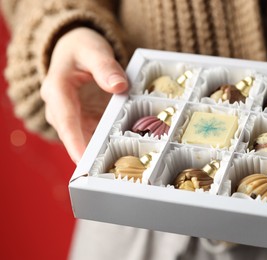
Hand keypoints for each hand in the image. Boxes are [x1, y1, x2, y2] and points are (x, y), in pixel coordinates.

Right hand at [40, 28, 127, 162]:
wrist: (75, 51)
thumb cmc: (81, 49)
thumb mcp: (92, 50)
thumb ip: (105, 66)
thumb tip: (119, 86)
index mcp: (57, 90)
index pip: (65, 120)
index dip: (74, 142)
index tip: (83, 161)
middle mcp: (59, 109)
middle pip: (74, 136)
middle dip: (89, 156)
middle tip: (107, 175)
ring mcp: (72, 118)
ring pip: (84, 140)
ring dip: (99, 154)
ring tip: (118, 171)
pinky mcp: (83, 122)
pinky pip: (94, 136)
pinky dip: (107, 145)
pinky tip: (123, 155)